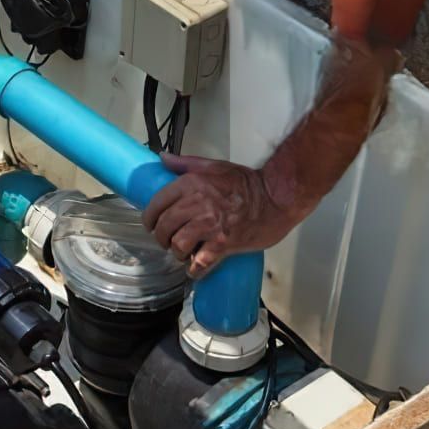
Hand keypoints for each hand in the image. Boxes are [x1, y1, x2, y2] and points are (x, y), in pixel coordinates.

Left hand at [142, 154, 307, 278]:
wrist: (278, 197)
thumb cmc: (248, 183)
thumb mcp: (214, 166)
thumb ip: (186, 163)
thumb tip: (163, 158)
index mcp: (190, 184)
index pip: (157, 204)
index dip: (150, 218)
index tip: (152, 225)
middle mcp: (196, 204)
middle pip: (164, 227)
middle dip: (162, 238)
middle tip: (168, 242)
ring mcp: (209, 225)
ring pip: (178, 245)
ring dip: (178, 253)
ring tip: (184, 254)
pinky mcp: (223, 243)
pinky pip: (200, 262)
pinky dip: (195, 269)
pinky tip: (195, 270)